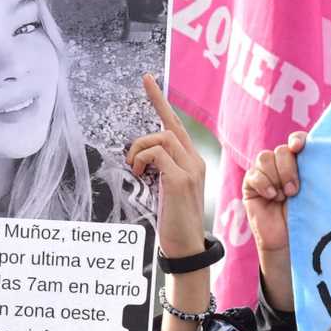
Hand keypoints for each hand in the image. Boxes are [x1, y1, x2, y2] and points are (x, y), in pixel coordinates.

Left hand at [127, 74, 210, 258]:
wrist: (186, 249)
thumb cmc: (173, 223)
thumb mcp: (164, 190)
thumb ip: (158, 171)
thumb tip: (139, 159)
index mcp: (191, 162)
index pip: (176, 126)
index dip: (161, 102)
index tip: (148, 80)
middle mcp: (195, 162)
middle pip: (170, 126)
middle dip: (153, 109)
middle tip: (139, 111)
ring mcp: (191, 170)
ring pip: (162, 137)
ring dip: (140, 149)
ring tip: (135, 169)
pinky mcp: (181, 181)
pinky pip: (157, 154)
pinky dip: (143, 160)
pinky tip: (140, 174)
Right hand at [242, 132, 305, 313]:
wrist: (289, 242)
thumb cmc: (307, 218)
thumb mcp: (314, 193)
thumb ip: (313, 173)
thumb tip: (321, 155)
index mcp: (300, 163)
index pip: (298, 141)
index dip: (298, 140)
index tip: (299, 147)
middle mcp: (282, 166)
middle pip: (281, 150)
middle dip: (288, 168)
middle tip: (295, 190)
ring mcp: (265, 174)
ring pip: (266, 158)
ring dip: (276, 176)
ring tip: (284, 196)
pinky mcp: (251, 185)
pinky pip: (253, 174)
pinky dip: (263, 183)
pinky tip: (271, 196)